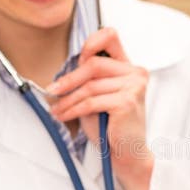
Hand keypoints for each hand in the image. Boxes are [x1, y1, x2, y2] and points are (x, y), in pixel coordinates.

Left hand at [47, 28, 152, 189]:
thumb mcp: (99, 96)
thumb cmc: (113, 126)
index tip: (78, 57)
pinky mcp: (127, 102)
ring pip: (90, 86)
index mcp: (130, 67)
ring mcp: (134, 87)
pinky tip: (64, 115)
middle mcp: (136, 73)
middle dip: (69, 80)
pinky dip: (73, 110)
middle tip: (53, 91)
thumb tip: (64, 71)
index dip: (91, 41)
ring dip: (68, 100)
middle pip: (93, 64)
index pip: (110, 36)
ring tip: (58, 109)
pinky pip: (91, 102)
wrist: (128, 153)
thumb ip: (90, 78)